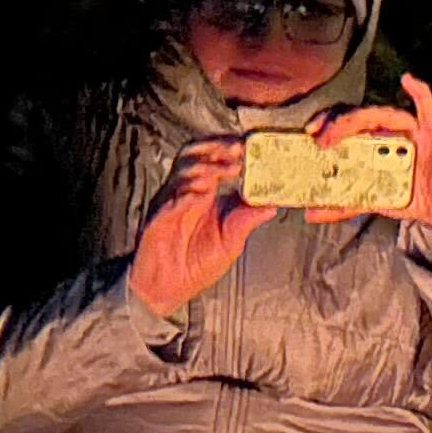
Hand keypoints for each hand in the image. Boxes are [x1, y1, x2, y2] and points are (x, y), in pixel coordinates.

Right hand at [127, 137, 282, 315]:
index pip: (215, 159)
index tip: (250, 145)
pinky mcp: (157, 219)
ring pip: (182, 172)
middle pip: (196, 155)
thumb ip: (249, 219)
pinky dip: (185, 194)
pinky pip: (170, 201)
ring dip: (206, 167)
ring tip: (226, 170)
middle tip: (237, 149)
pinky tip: (200, 193)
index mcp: (205, 193)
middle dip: (216, 148)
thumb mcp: (231, 240)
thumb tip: (273, 204)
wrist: (168, 287)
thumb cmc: (196, 263)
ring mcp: (170, 203)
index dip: (230, 148)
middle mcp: (186, 192)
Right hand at [302, 73, 431, 231]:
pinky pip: (352, 199)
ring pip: (346, 166)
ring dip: (323, 172)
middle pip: (350, 136)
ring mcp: (378, 170)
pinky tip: (317, 212)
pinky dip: (335, 207)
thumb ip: (426, 107)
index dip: (345, 122)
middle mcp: (382, 147)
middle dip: (329, 137)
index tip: (328, 133)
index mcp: (395, 130)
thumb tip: (408, 78)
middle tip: (313, 144)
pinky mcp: (377, 194)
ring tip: (304, 176)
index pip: (365, 118)